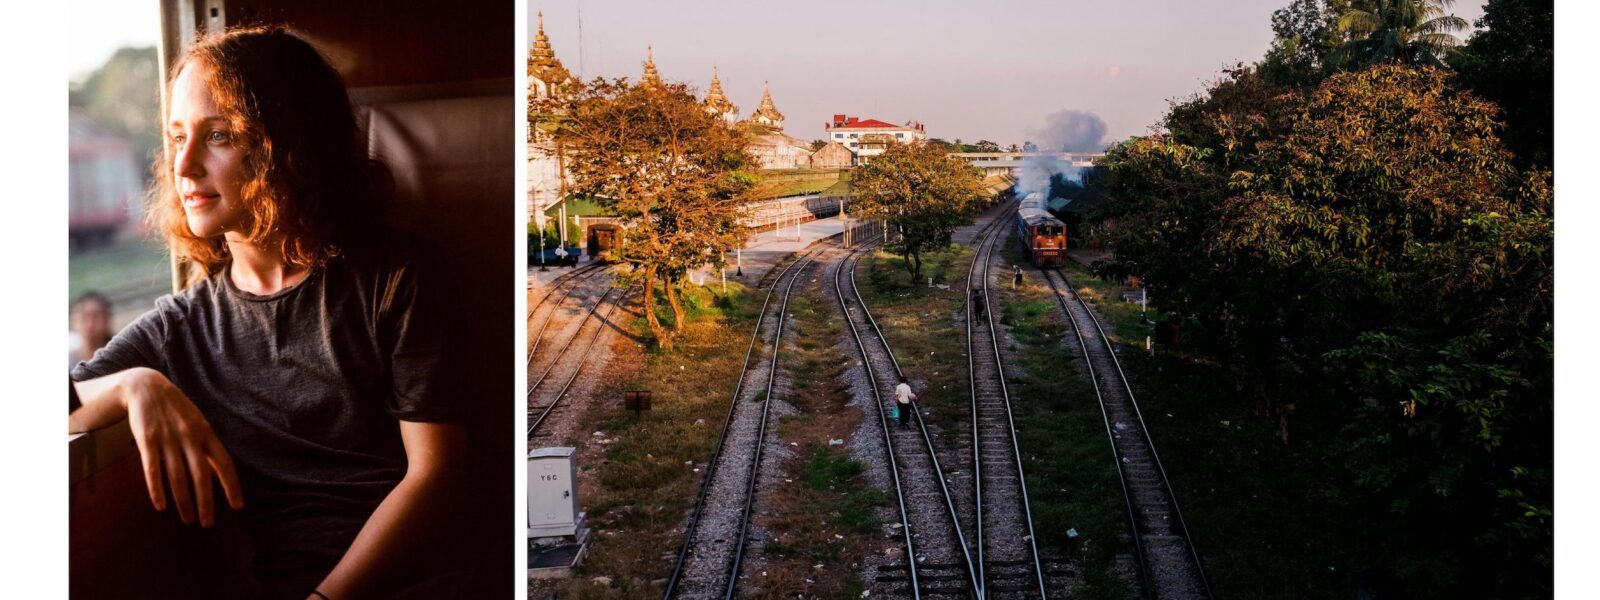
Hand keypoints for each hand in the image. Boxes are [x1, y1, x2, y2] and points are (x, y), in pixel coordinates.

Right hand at [121, 368, 244, 526]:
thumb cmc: (176, 410)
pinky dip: (156, 489)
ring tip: (187, 520)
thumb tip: (217, 473)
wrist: (146, 387)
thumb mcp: (198, 423)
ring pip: (178, 477)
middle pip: (201, 475)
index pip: (224, 463)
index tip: (237, 506)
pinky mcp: (147, 441)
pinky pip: (152, 469)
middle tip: (208, 523)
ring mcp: (168, 439)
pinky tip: (161, 506)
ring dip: (184, 501)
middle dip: (206, 502)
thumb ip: (207, 447)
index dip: (232, 486)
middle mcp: (190, 437)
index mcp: (206, 433)